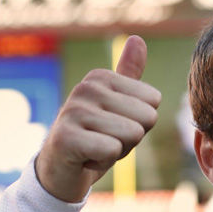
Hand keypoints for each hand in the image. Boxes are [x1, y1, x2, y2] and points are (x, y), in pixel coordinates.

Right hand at [36, 35, 161, 201]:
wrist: (59, 172)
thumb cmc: (94, 138)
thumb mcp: (116, 106)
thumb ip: (128, 75)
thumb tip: (137, 39)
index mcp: (101, 77)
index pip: (153, 103)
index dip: (139, 124)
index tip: (114, 127)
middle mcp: (86, 88)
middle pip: (146, 119)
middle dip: (131, 139)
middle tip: (104, 140)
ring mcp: (73, 111)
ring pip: (132, 135)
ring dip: (118, 152)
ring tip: (94, 149)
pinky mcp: (66, 137)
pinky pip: (112, 150)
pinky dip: (103, 162)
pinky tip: (85, 159)